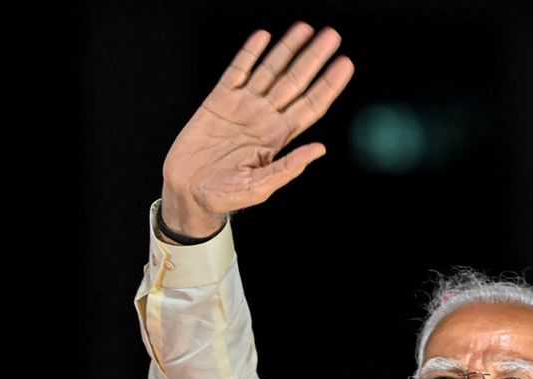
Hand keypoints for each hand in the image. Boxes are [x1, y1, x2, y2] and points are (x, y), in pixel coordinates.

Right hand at [160, 22, 353, 238]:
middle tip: (331, 37)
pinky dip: (249, 53)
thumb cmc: (224, 196)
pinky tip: (263, 37)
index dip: (328, 85)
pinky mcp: (218, 101)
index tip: (344, 65)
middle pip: (295, 82)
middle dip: (313, 59)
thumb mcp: (259, 187)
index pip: (310, 106)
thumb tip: (319, 150)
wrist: (188, 192)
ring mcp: (242, 107)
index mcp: (278, 138)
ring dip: (287, 49)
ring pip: (270, 71)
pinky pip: (237, 71)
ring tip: (304, 29)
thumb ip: (288, 168)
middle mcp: (264, 118)